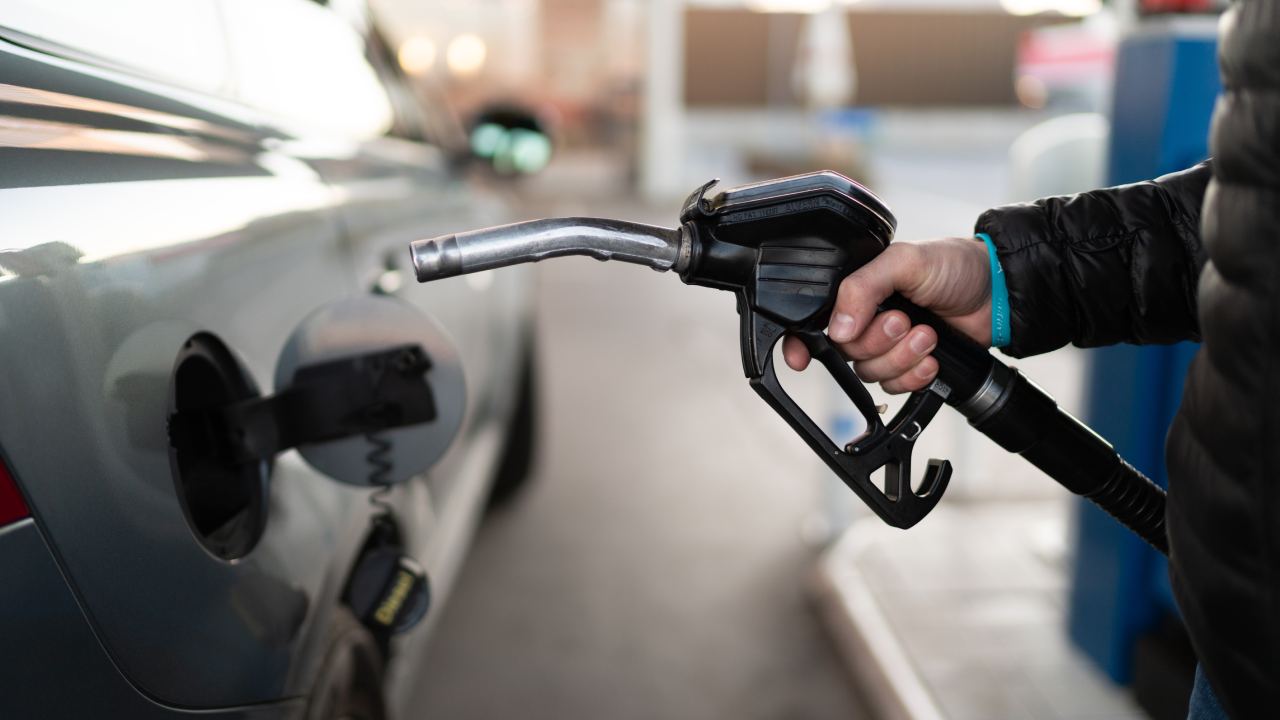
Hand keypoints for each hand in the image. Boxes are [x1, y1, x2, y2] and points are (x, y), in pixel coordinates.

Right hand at [782, 237, 991, 392]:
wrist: (997, 293)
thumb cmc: (953, 266)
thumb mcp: (904, 261)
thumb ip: (863, 287)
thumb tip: (839, 327)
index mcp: (855, 290)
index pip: (814, 319)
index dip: (801, 342)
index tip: (802, 359)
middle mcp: (866, 319)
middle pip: (846, 352)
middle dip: (878, 341)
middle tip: (904, 320)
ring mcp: (888, 345)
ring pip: (870, 373)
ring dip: (901, 358)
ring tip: (928, 334)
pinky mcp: (909, 366)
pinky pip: (895, 387)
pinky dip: (914, 376)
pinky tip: (932, 357)